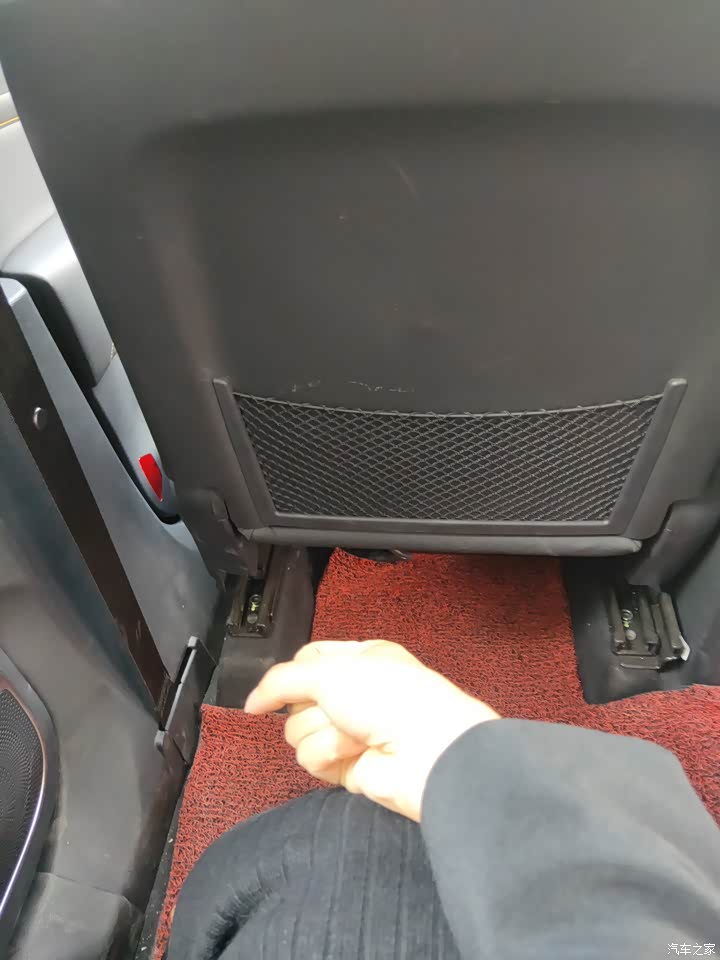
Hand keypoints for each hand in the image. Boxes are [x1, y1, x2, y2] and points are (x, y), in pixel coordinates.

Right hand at [244, 639, 498, 821]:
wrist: (425, 750)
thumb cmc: (389, 697)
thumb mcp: (328, 671)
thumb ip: (281, 681)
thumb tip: (251, 702)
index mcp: (360, 659)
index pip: (307, 660)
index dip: (294, 671)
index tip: (288, 680)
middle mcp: (354, 694)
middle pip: (297, 699)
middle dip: (311, 706)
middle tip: (337, 707)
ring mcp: (351, 732)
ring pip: (298, 731)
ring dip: (321, 732)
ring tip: (354, 734)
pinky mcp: (346, 767)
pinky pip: (311, 758)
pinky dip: (328, 754)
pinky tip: (354, 753)